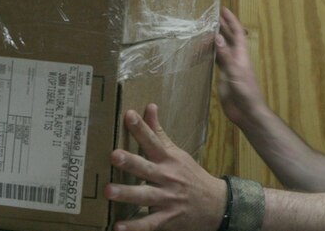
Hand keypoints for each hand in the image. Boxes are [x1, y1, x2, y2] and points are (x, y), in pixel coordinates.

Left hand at [105, 104, 226, 230]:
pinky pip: (149, 223)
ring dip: (127, 193)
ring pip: (145, 195)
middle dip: (131, 162)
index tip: (129, 115)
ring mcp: (167, 198)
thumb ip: (159, 132)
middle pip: (147, 168)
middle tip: (114, 155)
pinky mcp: (167, 218)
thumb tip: (149, 106)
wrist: (215, 204)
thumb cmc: (191, 175)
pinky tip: (118, 227)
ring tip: (108, 190)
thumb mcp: (177, 152)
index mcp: (169, 159)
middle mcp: (167, 177)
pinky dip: (134, 227)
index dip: (141, 128)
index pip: (153, 140)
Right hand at [215, 7, 266, 126]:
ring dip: (215, 39)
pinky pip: (217, 61)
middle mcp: (236, 59)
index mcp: (241, 55)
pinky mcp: (224, 77)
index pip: (237, 33)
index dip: (231, 21)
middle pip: (229, 39)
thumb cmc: (245, 92)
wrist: (247, 112)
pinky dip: (211, 54)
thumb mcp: (235, 72)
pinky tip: (204, 52)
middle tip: (212, 17)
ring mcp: (230, 68)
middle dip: (222, 27)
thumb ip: (226, 55)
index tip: (224, 10)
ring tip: (205, 30)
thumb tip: (218, 36)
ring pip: (222, 49)